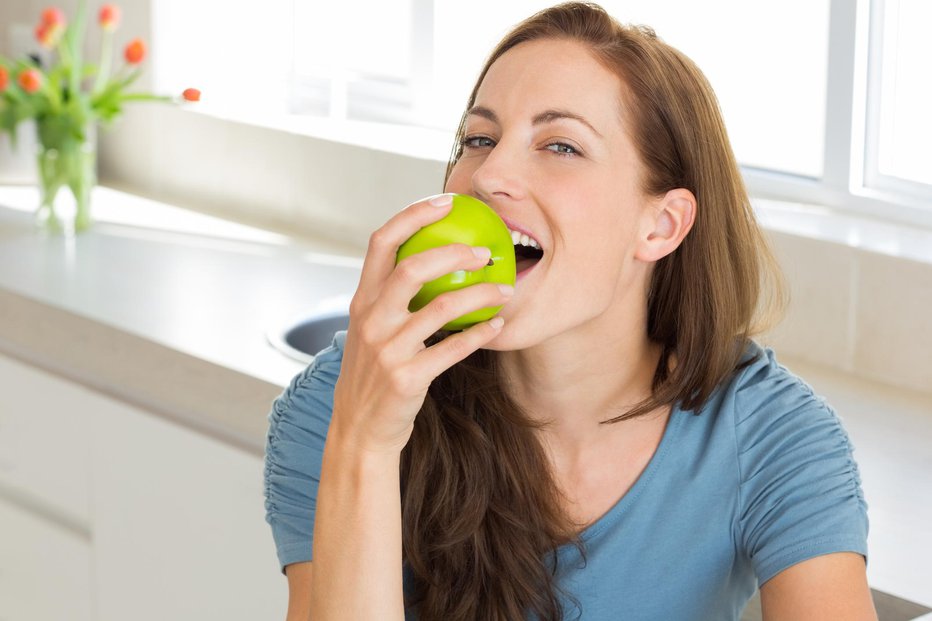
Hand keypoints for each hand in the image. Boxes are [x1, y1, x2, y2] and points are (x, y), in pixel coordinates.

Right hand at [331, 194, 513, 454]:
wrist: (360, 429)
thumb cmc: (374, 373)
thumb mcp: (370, 330)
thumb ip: (390, 298)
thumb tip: (432, 261)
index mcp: (362, 300)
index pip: (382, 242)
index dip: (413, 216)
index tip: (445, 201)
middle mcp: (371, 320)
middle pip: (412, 269)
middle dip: (453, 253)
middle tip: (486, 251)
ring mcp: (387, 350)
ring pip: (440, 309)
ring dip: (479, 295)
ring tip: (505, 289)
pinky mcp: (407, 378)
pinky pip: (453, 349)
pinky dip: (480, 334)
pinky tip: (498, 325)